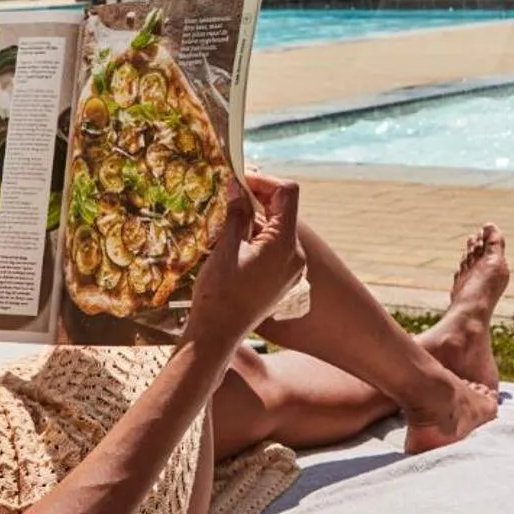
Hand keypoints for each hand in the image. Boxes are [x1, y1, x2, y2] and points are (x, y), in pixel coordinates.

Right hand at [186, 174, 304, 347]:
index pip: (287, 193)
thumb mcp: (226, 246)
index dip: (265, 181)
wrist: (218, 333)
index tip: (239, 180)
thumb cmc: (219, 292)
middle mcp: (295, 255)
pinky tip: (235, 240)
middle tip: (229, 194)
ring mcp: (292, 269)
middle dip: (258, 197)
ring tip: (228, 219)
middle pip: (285, 210)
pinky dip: (258, 236)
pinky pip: (276, 247)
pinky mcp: (283, 278)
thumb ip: (237, 213)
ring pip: (279, 228)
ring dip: (255, 217)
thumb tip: (237, 186)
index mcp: (284, 244)